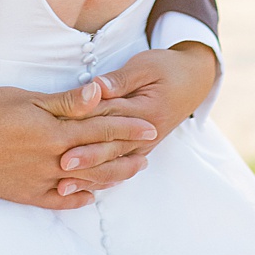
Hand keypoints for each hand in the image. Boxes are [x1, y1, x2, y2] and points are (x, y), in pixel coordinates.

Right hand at [0, 82, 159, 209]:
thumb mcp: (26, 99)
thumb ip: (65, 101)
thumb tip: (98, 93)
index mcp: (55, 134)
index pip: (102, 130)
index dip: (127, 127)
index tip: (149, 125)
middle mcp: (54, 161)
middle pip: (100, 159)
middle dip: (127, 153)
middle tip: (148, 150)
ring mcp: (42, 181)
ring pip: (86, 181)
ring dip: (111, 177)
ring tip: (128, 172)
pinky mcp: (28, 194)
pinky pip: (61, 201)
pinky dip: (79, 198)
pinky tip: (90, 194)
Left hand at [60, 44, 215, 184]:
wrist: (194, 80)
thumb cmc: (165, 69)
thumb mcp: (144, 67)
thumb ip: (119, 80)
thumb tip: (96, 86)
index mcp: (145, 111)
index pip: (108, 117)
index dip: (83, 124)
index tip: (60, 132)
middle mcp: (145, 134)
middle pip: (110, 146)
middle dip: (85, 157)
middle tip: (61, 165)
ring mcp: (144, 144)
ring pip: (114, 162)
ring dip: (90, 175)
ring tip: (65, 187)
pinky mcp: (141, 148)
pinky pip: (121, 166)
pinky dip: (103, 178)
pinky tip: (86, 188)